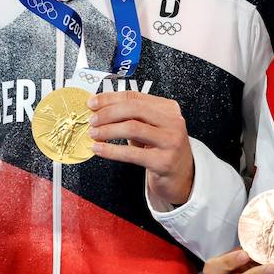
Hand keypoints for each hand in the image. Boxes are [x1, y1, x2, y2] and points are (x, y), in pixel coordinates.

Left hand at [86, 91, 193, 206]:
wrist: (181, 176)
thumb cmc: (161, 149)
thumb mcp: (150, 127)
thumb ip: (131, 116)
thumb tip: (99, 108)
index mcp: (168, 108)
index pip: (135, 96)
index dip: (110, 98)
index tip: (93, 103)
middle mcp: (172, 122)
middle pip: (134, 109)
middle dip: (108, 113)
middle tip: (92, 120)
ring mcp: (170, 141)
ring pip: (132, 128)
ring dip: (108, 130)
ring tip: (94, 134)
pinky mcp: (164, 161)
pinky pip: (131, 153)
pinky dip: (111, 150)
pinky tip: (99, 149)